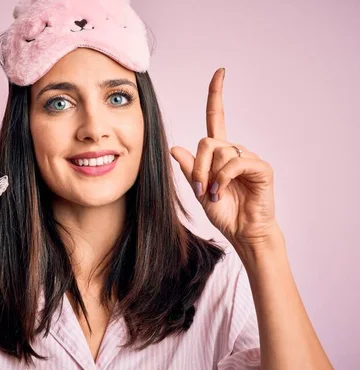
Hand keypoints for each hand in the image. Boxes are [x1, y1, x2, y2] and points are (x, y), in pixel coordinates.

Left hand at [169, 68, 277, 246]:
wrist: (242, 231)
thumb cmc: (223, 212)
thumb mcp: (197, 189)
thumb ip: (189, 169)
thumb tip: (175, 148)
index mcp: (219, 153)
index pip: (217, 117)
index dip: (217, 95)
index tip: (220, 72)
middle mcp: (234, 151)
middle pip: (207, 142)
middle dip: (197, 166)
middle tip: (199, 187)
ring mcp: (249, 158)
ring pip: (219, 152)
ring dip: (209, 175)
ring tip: (213, 194)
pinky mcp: (261, 168)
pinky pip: (234, 163)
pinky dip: (222, 179)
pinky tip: (220, 192)